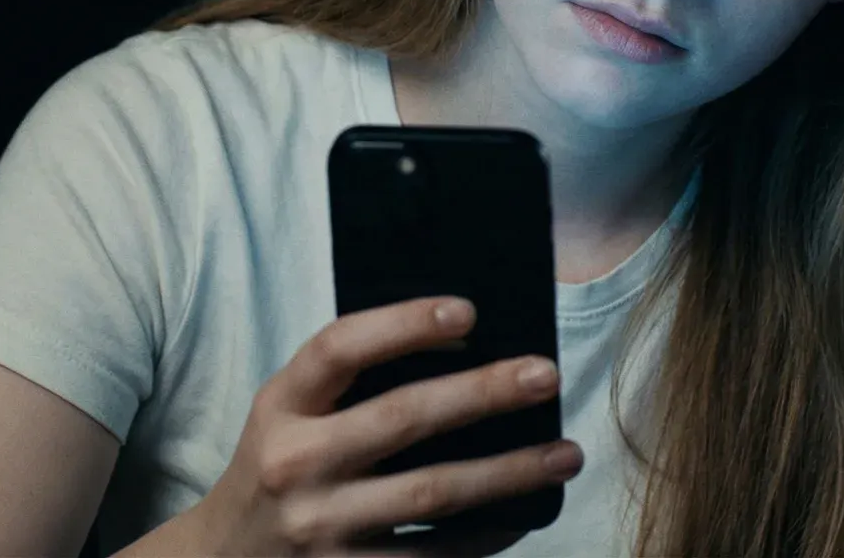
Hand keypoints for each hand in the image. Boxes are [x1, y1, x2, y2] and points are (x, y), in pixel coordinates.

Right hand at [181, 296, 581, 556]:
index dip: (402, 323)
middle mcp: (295, 465)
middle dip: (482, 392)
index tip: (467, 310)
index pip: (339, 349)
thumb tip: (460, 347)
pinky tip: (525, 512)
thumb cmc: (277, 471)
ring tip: (565, 452)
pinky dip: (487, 533)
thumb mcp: (286, 417)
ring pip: (433, 493)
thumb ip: (345, 385)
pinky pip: (435, 554)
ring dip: (509, 471)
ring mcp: (322, 528)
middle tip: (545, 373)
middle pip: (402, 419)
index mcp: (280, 408)